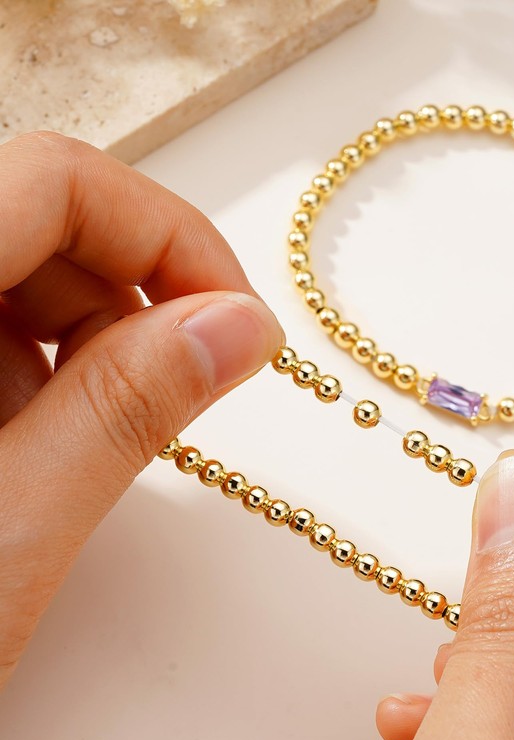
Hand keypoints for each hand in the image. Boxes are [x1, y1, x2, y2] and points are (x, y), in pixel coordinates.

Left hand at [0, 133, 282, 690]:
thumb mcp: (5, 535)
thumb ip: (127, 412)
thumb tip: (239, 328)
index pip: (55, 179)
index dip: (170, 235)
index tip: (237, 319)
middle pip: (40, 217)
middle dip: (137, 298)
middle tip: (185, 389)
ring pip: (17, 271)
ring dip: (87, 345)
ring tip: (81, 444)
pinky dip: (38, 373)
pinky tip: (29, 449)